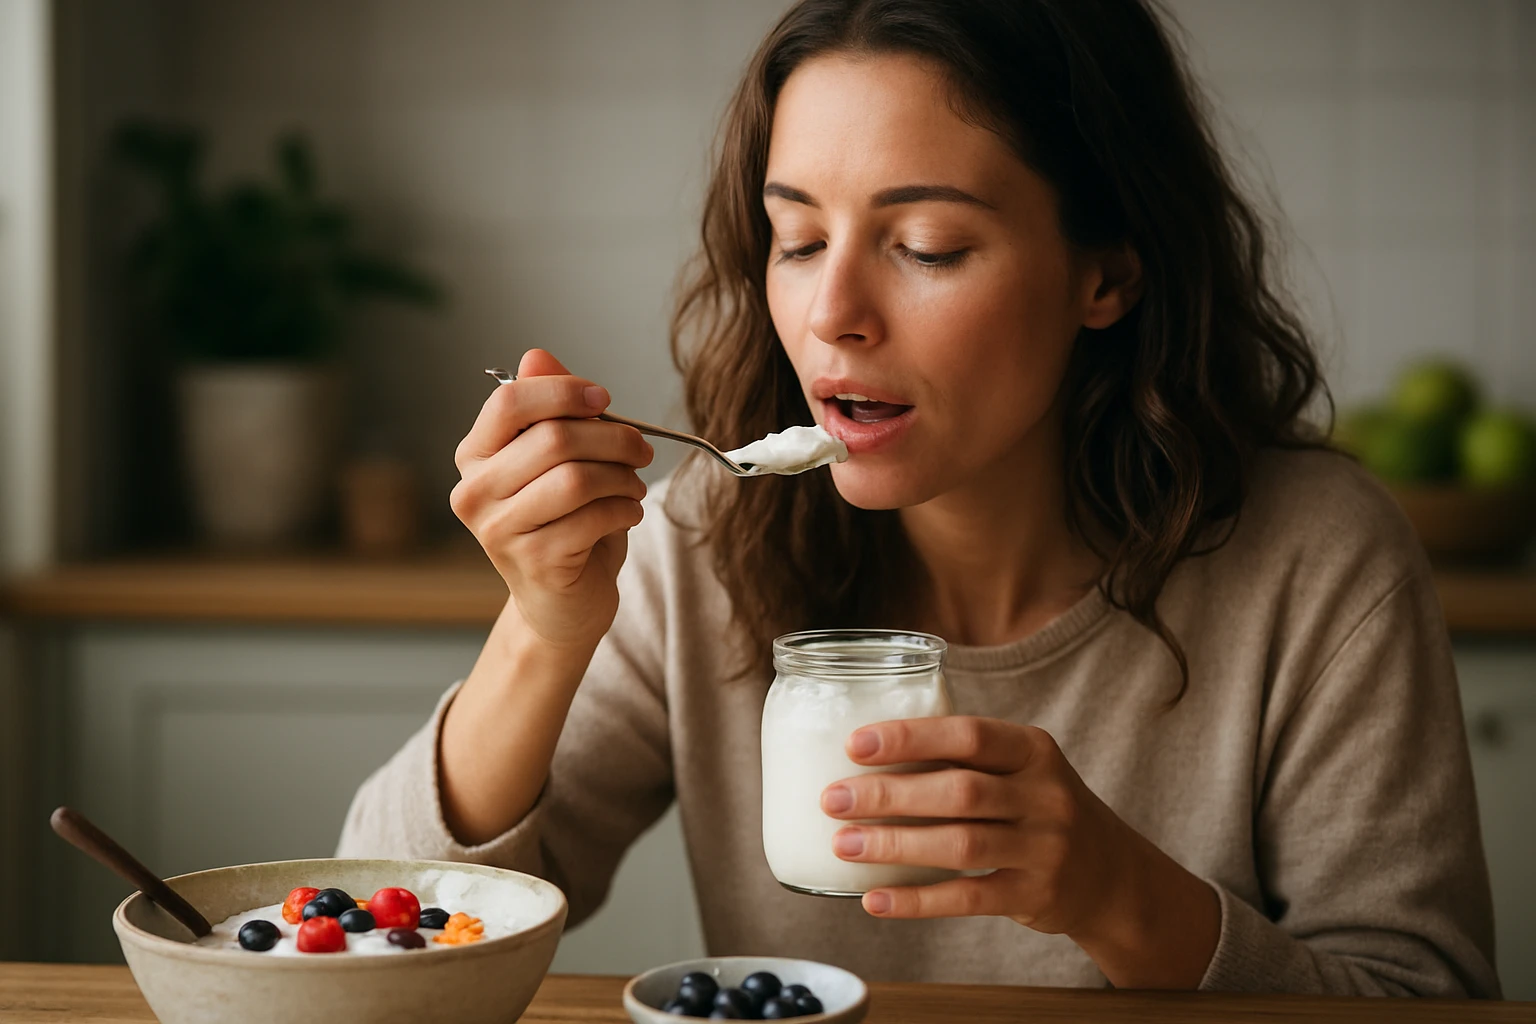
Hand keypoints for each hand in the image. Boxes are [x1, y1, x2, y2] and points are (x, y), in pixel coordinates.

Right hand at [449, 348, 652, 650]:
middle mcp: (474, 492)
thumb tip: (537, 355)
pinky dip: (624, 510)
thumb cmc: (564, 522)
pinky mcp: (533, 562)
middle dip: (612, 438)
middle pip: (552, 439)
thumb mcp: (560, 459)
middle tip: (641, 449)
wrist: (564, 601)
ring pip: (575, 479)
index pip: (507, 402)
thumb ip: (550, 408)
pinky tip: (627, 514)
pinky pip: (592, 518)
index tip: (603, 398)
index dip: (561, 392)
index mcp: (475, 456)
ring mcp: (499, 531)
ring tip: (634, 486)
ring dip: (622, 477)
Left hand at [820, 716, 1219, 987]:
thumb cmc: (1039, 809)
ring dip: (895, 845)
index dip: (911, 738)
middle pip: (959, 791)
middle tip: (834, 798)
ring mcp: (1044, 849)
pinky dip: (918, 900)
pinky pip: (968, 898)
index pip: (969, 735)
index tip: (856, 744)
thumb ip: (964, 758)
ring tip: (843, 845)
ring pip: (960, 845)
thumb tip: (864, 754)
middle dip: (889, 795)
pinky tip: (876, 900)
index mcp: (1034, 749)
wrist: (1110, 874)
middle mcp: (1045, 796)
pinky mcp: (1035, 896)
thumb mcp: (1022, 769)